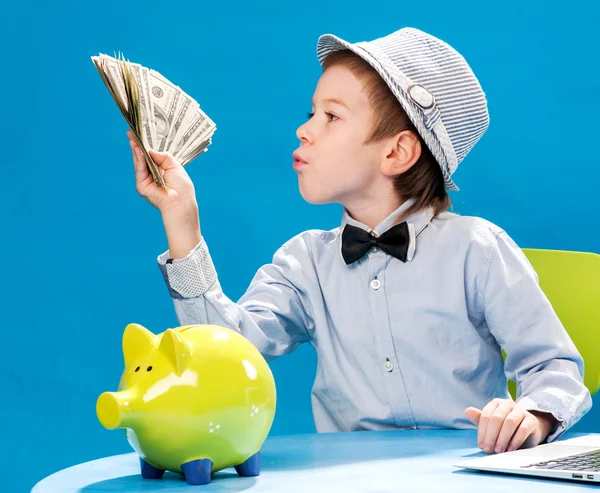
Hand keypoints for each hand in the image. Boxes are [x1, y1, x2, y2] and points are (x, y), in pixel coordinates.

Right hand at [128, 131, 201, 258]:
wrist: (181, 202)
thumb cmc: (182, 186)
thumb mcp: (175, 166)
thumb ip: (163, 156)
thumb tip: (150, 150)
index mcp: (162, 170)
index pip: (152, 155)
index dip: (147, 145)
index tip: (141, 134)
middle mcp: (152, 175)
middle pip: (143, 157)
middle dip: (138, 145)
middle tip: (132, 131)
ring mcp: (146, 180)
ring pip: (139, 162)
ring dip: (136, 149)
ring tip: (133, 137)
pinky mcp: (142, 186)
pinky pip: (139, 169)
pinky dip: (138, 158)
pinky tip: (137, 149)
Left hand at [465, 399, 556, 453]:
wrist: (528, 430)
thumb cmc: (505, 427)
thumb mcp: (491, 424)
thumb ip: (479, 419)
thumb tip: (467, 411)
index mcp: (496, 403)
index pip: (486, 416)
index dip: (482, 431)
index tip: (481, 445)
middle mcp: (508, 404)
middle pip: (497, 418)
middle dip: (491, 435)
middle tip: (489, 449)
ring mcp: (521, 411)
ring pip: (510, 422)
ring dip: (503, 438)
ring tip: (499, 450)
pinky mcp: (532, 420)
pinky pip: (523, 428)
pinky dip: (516, 439)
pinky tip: (511, 448)